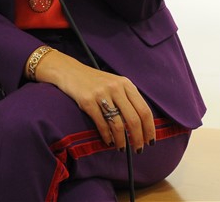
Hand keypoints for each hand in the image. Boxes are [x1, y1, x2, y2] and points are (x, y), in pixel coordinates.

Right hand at [34, 49, 155, 152]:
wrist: (69, 71)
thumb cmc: (94, 81)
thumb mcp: (114, 84)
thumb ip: (128, 98)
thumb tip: (142, 125)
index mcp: (126, 84)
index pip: (144, 110)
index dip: (150, 129)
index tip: (151, 141)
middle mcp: (115, 88)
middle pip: (134, 119)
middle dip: (138, 138)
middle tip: (138, 149)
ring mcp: (101, 94)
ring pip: (118, 124)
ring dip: (122, 141)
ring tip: (121, 148)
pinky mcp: (87, 101)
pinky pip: (101, 124)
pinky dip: (107, 136)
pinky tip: (108, 141)